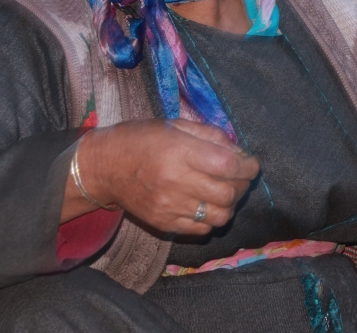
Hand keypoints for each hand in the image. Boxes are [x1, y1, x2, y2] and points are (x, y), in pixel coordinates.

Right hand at [69, 119, 259, 234]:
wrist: (105, 166)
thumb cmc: (141, 139)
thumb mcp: (175, 125)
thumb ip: (209, 136)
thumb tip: (239, 151)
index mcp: (179, 152)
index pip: (229, 165)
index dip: (248, 166)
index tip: (251, 163)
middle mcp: (176, 181)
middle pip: (229, 193)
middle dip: (242, 185)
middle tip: (240, 176)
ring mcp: (170, 206)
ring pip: (220, 216)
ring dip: (230, 204)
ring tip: (225, 191)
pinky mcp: (164, 223)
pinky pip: (202, 230)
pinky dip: (212, 219)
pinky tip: (207, 204)